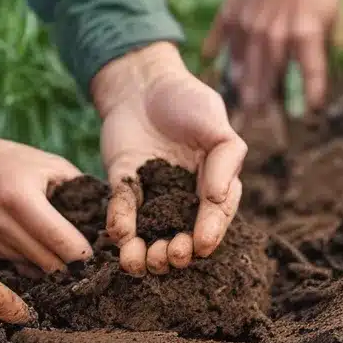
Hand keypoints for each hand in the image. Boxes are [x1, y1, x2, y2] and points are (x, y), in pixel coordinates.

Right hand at [0, 105, 92, 275]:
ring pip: (35, 272)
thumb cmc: (8, 160)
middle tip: (95, 267)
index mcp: (21, 198)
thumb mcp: (47, 163)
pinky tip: (48, 263)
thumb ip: (78, 187)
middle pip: (50, 264)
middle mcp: (3, 224)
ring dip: (56, 272)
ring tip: (75, 266)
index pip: (62, 240)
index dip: (86, 254)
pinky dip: (34, 270)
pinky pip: (17, 271)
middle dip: (76, 268)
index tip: (103, 256)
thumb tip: (108, 215)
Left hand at [90, 43, 246, 276]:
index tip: (201, 245)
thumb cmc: (186, 98)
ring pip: (151, 231)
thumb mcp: (214, 121)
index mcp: (212, 182)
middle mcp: (183, 194)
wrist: (141, 81)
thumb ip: (224, 157)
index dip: (210, 232)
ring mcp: (152, 192)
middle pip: (182, 233)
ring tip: (139, 261)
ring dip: (145, 251)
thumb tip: (217, 198)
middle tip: (170, 256)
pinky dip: (120, 223)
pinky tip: (118, 235)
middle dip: (176, 250)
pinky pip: (122, 209)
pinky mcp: (124, 184)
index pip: (215, 215)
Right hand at [203, 0, 338, 126]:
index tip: (310, 112)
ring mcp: (250, 21)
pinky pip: (221, 35)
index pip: (310, 73)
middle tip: (255, 120)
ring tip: (239, 100)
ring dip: (242, 82)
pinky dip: (215, 49)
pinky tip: (211, 61)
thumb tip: (315, 73)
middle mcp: (275, 32)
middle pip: (268, 75)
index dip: (312, 94)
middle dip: (263, 99)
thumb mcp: (331, 14)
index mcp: (305, 33)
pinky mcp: (233, 9)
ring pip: (243, 61)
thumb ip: (323, 45)